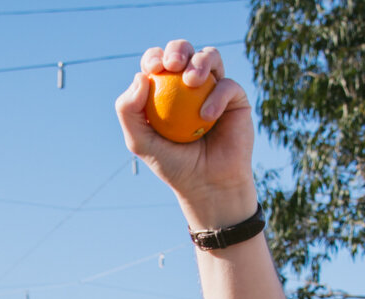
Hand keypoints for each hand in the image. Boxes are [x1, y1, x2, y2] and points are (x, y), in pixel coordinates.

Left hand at [114, 42, 257, 229]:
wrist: (208, 184)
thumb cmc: (173, 164)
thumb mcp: (140, 142)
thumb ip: (129, 111)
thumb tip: (141, 77)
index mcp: (165, 90)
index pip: (158, 63)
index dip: (154, 57)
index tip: (152, 69)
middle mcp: (189, 85)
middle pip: (183, 51)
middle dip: (177, 49)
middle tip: (171, 65)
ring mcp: (214, 88)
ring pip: (209, 56)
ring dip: (199, 61)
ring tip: (191, 81)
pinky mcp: (235, 98)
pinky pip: (227, 85)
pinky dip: (216, 96)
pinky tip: (206, 116)